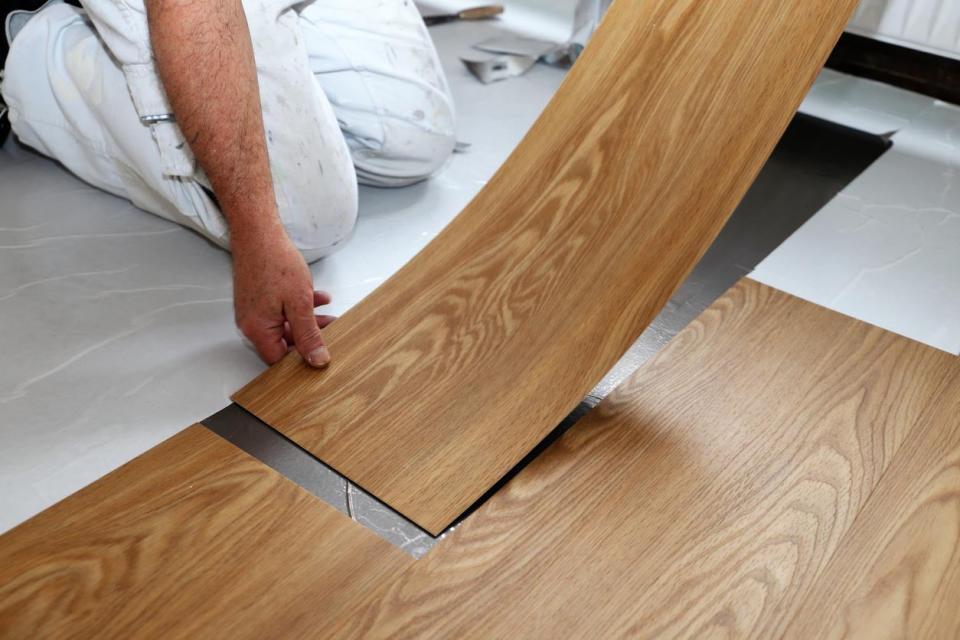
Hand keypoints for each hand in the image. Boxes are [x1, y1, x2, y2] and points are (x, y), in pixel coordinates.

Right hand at [231, 229, 334, 366]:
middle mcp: (251, 323)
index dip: (302, 359)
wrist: (259, 233)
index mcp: (257, 329)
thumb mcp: (300, 304)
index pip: (279, 360)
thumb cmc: (275, 262)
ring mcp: (253, 311)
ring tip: (330, 314)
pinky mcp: (258, 299)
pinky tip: (317, 297)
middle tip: (332, 330)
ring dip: (308, 320)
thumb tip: (317, 359)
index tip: (322, 354)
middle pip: (283, 342)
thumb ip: (308, 335)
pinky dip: (299, 307)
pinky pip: (281, 311)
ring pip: (285, 325)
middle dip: (310, 336)